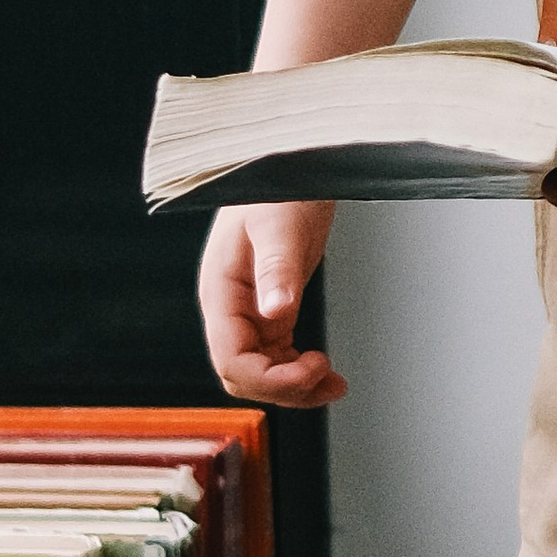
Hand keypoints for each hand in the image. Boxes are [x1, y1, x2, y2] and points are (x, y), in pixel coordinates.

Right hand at [200, 199, 343, 406]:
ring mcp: (250, 311)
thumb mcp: (280, 227)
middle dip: (283, 388)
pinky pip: (280, 356)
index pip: (231, 359)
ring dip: (297, 387)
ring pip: (264, 371)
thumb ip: (276, 269)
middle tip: (327, 379)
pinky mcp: (273, 309)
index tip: (310, 371)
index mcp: (221, 293)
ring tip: (335, 385)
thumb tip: (275, 311)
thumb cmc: (279, 188)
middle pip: (244, 374)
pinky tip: (329, 372)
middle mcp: (231, 308)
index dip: (268, 378)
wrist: (293, 168)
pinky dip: (302, 371)